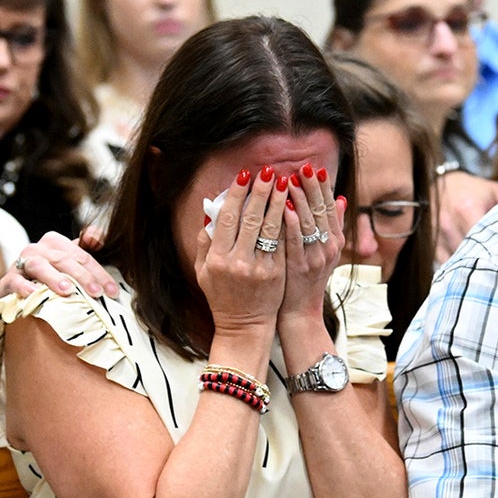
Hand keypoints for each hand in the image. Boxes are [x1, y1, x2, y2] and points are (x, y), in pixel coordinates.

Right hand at [0, 227, 117, 298]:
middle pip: (63, 259)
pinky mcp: (6, 281)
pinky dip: (24, 287)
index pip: (81, 255)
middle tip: (96, 292)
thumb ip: (87, 249)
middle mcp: (37, 249)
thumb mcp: (71, 262)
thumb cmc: (52, 277)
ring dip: (54, 277)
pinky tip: (34, 294)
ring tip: (68, 290)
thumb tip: (97, 237)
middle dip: (82, 276)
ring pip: (39, 266)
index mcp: (55, 242)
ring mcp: (20, 264)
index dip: (99, 273)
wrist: (21, 292)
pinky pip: (14, 282)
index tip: (112, 291)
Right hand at [195, 166, 286, 337]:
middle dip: (261, 191)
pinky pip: (283, 242)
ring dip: (279, 202)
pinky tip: (294, 206)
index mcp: (216, 258)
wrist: (244, 325)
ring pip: (271, 228)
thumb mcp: (203, 271)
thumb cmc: (221, 296)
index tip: (245, 175)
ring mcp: (259, 268)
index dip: (236, 194)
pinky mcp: (277, 273)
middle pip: (251, 218)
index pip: (227, 218)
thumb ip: (205, 241)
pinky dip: (289, 223)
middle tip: (270, 171)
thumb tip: (210, 210)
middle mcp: (237, 262)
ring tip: (286, 182)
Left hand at [279, 163, 344, 323]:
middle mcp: (329, 247)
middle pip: (322, 211)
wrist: (300, 311)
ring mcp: (315, 257)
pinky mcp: (299, 267)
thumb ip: (332, 225)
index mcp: (335, 241)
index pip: (330, 207)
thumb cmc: (306, 278)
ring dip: (300, 199)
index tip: (315, 167)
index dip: (323, 187)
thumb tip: (341, 198)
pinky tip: (285, 207)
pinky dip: (292, 223)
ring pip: (309, 222)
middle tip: (303, 166)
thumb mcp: (324, 250)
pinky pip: (296, 241)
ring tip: (289, 179)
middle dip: (312, 187)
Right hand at [435, 171, 497, 262]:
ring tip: (487, 269)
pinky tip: (469, 267)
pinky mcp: (430, 242)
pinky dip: (457, 266)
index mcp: (468, 207)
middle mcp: (449, 221)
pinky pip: (444, 262)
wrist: (444, 182)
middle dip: (485, 262)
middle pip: (469, 252)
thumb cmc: (475, 190)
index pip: (483, 238)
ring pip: (456, 260)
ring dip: (471, 266)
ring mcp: (437, 233)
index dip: (497, 252)